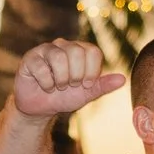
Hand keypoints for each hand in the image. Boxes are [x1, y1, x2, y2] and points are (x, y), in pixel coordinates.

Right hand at [9, 39, 125, 120]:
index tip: (85, 84)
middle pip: (76, 52)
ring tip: (58, 86)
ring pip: (58, 57)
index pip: (93, 52)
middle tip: (70, 85)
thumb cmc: (65, 97)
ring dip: (61, 79)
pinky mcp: (31, 58)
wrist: (41, 108)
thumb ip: (103, 86)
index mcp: (81, 51)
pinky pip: (41, 67)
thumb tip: (123, 79)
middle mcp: (64, 46)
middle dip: (75, 76)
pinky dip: (46, 83)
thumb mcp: (86, 94)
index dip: (91, 71)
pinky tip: (45, 86)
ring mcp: (46, 50)